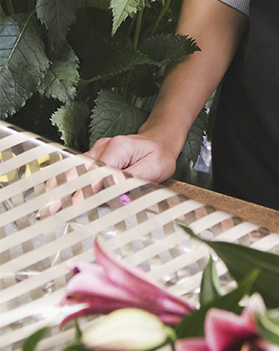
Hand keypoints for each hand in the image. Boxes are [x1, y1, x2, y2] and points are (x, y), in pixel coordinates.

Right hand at [41, 134, 176, 216]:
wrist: (160, 140)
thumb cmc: (159, 155)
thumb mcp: (154, 168)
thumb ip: (133, 178)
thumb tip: (114, 188)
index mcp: (119, 147)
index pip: (97, 171)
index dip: (85, 189)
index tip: (75, 206)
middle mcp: (104, 146)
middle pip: (80, 169)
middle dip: (65, 190)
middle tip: (51, 210)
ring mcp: (97, 150)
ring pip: (74, 168)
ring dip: (60, 186)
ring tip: (47, 205)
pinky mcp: (94, 157)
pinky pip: (77, 169)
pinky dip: (65, 181)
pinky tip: (54, 194)